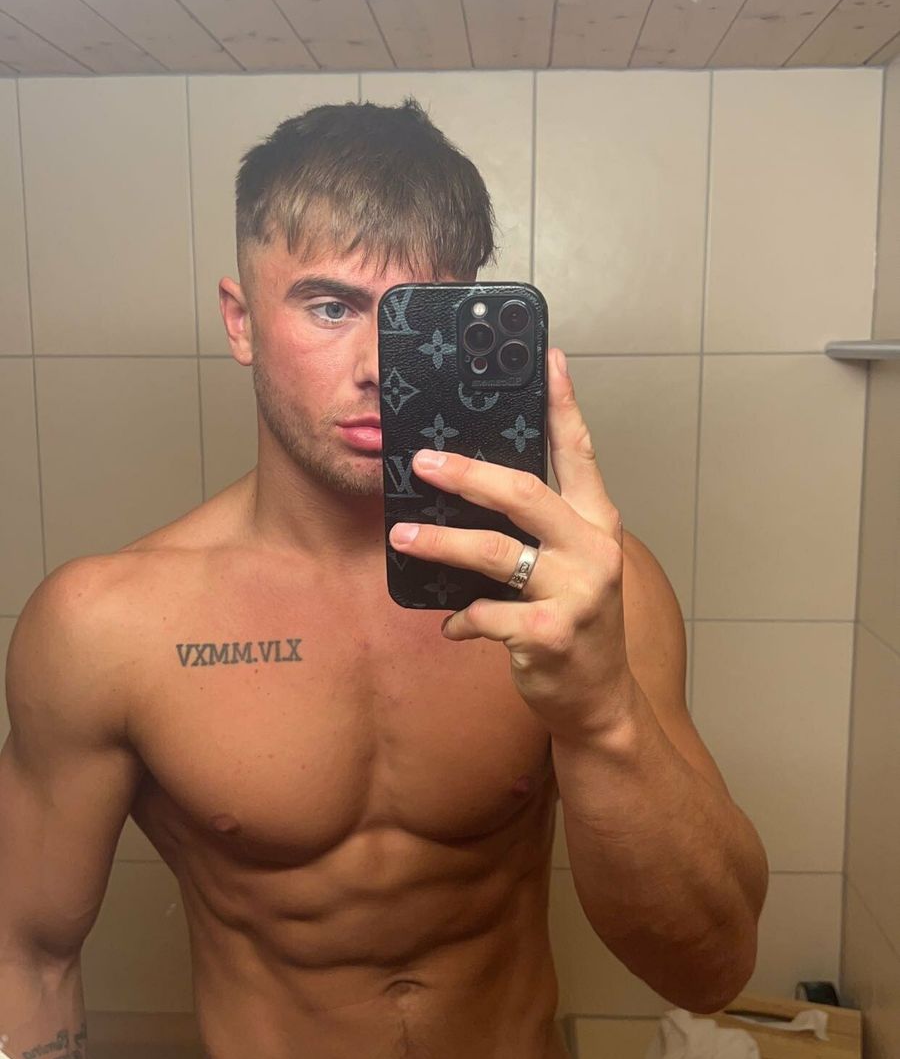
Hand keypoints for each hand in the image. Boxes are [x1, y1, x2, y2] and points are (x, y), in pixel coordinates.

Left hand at [388, 347, 638, 741]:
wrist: (600, 700)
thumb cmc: (577, 622)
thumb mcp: (574, 564)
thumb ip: (540, 527)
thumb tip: (472, 485)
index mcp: (597, 522)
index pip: (580, 453)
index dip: (563, 404)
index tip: (546, 358)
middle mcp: (592, 549)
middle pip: (523, 493)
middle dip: (465, 473)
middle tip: (420, 463)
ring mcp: (576, 593)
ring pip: (493, 553)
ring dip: (440, 544)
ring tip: (402, 537)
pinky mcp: (549, 634)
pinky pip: (485, 614)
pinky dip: (460, 618)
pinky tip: (450, 623)